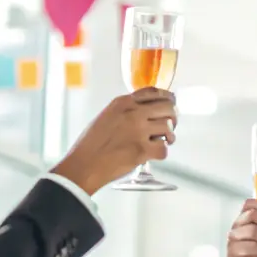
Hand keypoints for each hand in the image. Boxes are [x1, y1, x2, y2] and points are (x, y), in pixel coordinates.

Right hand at [51, 88, 176, 194]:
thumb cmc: (91, 144)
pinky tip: (155, 153)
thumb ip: (125, 111)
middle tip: (171, 125)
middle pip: (167, 107)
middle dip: (173, 116)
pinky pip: (164, 149)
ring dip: (170, 136)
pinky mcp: (142, 150)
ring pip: (168, 127)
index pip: (154, 92)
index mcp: (123, 102)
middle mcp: (133, 113)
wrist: (84, 164)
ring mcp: (138, 131)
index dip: (167, 98)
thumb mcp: (107, 116)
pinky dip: (162, 152)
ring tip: (165, 141)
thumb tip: (145, 113)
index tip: (171, 103)